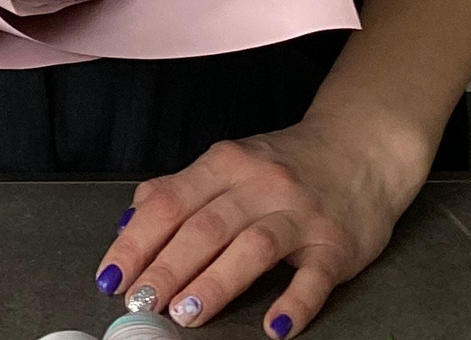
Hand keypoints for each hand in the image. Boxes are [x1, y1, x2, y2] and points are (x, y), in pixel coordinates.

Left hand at [95, 115, 427, 334]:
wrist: (359, 149)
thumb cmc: (285, 164)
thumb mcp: (227, 164)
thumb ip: (181, 189)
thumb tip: (132, 223)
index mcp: (223, 163)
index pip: (168, 202)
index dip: (136, 240)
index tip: (111, 274)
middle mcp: (258, 185)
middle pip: (203, 227)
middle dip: (165, 268)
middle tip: (140, 302)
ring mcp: (299, 214)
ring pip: (250, 247)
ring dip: (215, 283)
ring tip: (186, 314)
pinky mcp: (336, 245)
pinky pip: (314, 277)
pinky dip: (294, 303)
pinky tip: (274, 326)